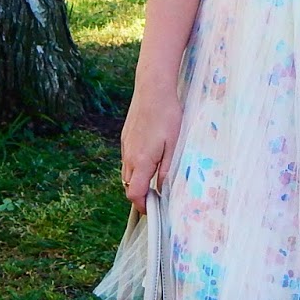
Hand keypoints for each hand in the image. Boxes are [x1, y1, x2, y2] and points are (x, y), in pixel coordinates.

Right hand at [119, 84, 183, 214]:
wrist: (152, 89)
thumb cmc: (167, 115)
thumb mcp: (174, 145)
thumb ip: (166, 169)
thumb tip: (162, 188)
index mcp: (142, 161)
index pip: (135, 194)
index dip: (142, 206)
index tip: (152, 209)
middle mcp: (129, 157)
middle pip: (128, 187)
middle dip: (140, 195)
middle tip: (156, 197)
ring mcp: (126, 147)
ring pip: (126, 174)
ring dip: (137, 182)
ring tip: (154, 180)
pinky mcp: (125, 138)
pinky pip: (127, 160)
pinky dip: (135, 168)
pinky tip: (149, 160)